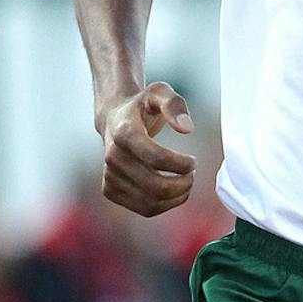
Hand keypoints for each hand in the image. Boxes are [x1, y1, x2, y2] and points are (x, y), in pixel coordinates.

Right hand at [99, 81, 195, 215]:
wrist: (114, 119)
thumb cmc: (142, 106)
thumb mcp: (159, 92)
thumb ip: (175, 105)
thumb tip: (187, 128)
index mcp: (123, 132)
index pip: (156, 159)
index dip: (181, 164)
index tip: (193, 161)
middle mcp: (112, 156)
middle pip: (156, 186)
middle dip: (183, 184)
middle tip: (192, 175)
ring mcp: (109, 176)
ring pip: (151, 202)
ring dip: (177, 197)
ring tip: (185, 183)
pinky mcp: (110, 191)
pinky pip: (144, 209)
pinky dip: (165, 205)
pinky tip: (173, 192)